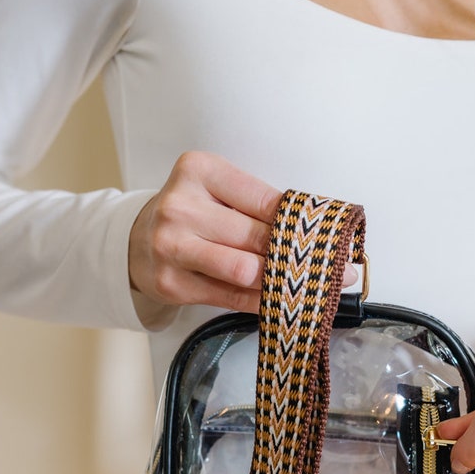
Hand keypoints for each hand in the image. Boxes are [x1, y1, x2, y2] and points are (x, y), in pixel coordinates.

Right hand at [128, 151, 357, 322]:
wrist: (137, 242)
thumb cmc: (191, 215)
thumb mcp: (218, 193)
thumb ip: (259, 208)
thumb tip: (319, 234)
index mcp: (200, 170)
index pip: (266, 201)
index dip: (304, 224)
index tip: (335, 238)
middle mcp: (182, 206)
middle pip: (257, 237)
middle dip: (300, 256)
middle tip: (338, 270)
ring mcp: (173, 246)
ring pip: (244, 270)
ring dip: (280, 282)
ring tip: (310, 287)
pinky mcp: (172, 283)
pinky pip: (229, 297)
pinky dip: (260, 302)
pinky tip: (281, 303)